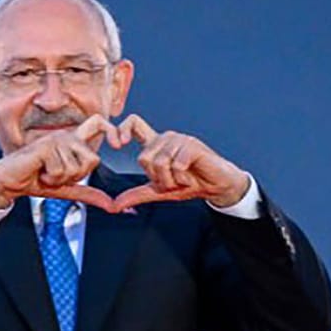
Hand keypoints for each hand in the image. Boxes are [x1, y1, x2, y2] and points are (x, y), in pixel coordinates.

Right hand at [0, 115, 116, 213]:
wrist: (8, 182)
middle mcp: (66, 136)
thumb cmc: (33, 180)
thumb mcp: (66, 188)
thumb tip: (111, 204)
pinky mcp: (46, 147)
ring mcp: (56, 139)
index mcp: (72, 142)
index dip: (112, 130)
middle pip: (93, 158)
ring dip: (60, 179)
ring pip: (76, 167)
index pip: (99, 124)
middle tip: (58, 175)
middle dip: (78, 176)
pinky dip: (50, 179)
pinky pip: (61, 170)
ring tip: (45, 173)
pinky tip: (39, 172)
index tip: (119, 144)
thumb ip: (88, 193)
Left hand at [106, 115, 249, 210]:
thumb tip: (115, 205)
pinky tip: (191, 176)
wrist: (216, 187)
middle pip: (143, 157)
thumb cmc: (190, 184)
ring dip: (170, 180)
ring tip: (182, 179)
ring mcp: (179, 140)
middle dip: (156, 178)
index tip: (118, 144)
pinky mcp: (191, 145)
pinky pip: (176, 165)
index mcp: (155, 145)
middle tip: (172, 181)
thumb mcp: (159, 191)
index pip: (133, 124)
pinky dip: (182, 178)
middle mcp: (165, 139)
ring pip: (160, 162)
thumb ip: (137, 195)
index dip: (122, 130)